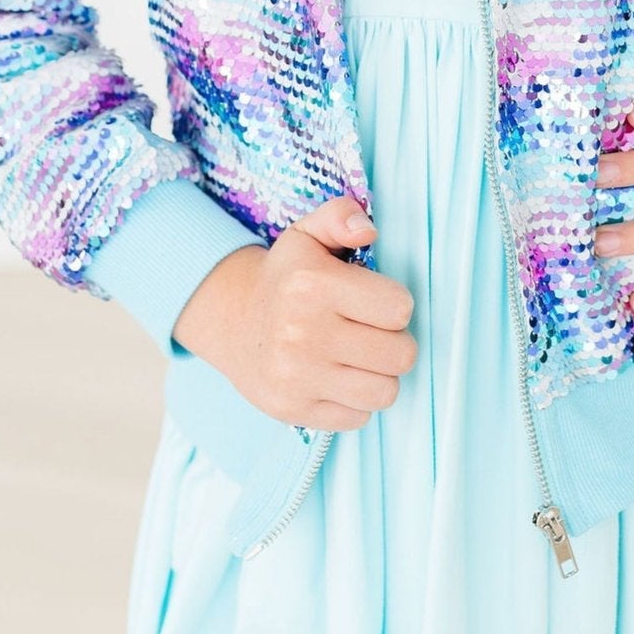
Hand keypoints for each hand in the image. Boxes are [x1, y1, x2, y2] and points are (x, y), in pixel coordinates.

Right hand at [172, 194, 417, 429]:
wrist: (233, 320)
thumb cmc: (286, 277)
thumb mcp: (308, 234)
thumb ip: (341, 217)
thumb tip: (368, 231)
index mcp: (312, 285)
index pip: (400, 308)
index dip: (394, 304)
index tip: (373, 302)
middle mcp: (302, 333)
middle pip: (400, 355)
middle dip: (393, 341)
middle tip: (370, 331)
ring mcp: (296, 377)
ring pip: (385, 391)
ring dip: (380, 374)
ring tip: (360, 357)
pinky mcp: (293, 409)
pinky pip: (359, 417)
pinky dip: (356, 400)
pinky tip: (337, 378)